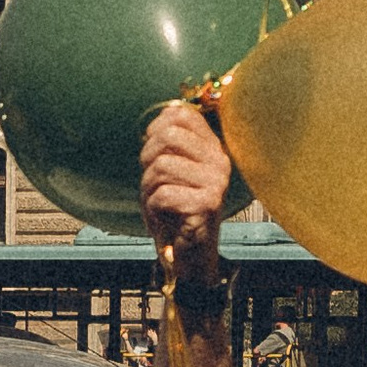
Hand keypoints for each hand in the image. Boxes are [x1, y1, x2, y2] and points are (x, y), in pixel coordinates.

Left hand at [138, 98, 227, 278]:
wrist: (187, 254)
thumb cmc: (174, 212)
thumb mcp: (170, 171)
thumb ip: (169, 143)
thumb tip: (166, 111)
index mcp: (211, 148)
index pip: (182, 114)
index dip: (156, 128)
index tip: (152, 152)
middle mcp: (219, 161)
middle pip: (169, 135)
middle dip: (148, 159)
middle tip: (152, 183)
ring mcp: (216, 182)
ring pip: (161, 166)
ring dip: (148, 189)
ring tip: (159, 204)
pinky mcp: (207, 204)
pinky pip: (162, 194)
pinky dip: (153, 209)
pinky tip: (165, 218)